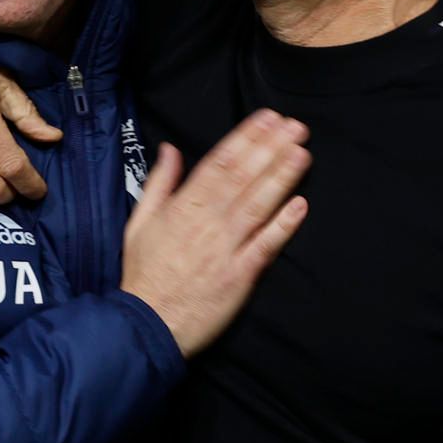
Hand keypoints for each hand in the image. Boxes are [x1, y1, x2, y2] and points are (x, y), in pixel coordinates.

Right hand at [122, 112, 309, 356]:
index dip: (247, 139)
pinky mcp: (240, 275)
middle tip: (296, 126)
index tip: (268, 119)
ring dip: (281, 177)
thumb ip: (159, 183)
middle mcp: (207, 222)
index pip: (220, 163)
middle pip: (243, 178)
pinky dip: (282, 225)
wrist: (147, 323)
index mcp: (183, 206)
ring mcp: (226, 248)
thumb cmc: (144, 274)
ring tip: (302, 153)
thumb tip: (170, 149)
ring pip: (257, 205)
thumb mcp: (139, 222)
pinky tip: (300, 204)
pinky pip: (264, 246)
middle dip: (271, 149)